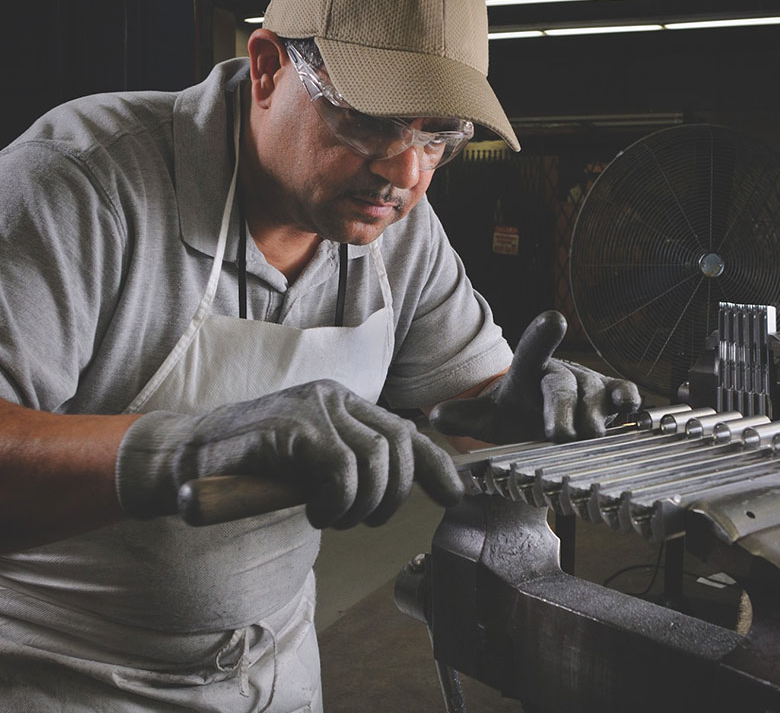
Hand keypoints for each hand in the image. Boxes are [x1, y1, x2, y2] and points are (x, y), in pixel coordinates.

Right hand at [116, 379, 463, 528]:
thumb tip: (398, 488)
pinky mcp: (295, 425)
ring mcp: (315, 407)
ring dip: (362, 503)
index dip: (436, 466)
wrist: (187, 458)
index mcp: (343, 404)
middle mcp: (334, 397)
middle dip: (394, 495)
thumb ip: (350, 469)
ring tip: (330, 516)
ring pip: (378, 459)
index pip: (406, 431)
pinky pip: (344, 469)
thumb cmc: (251, 467)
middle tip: (363, 520)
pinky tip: (314, 511)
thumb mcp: (312, 468)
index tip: (455, 496)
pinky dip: (338, 501)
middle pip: (401, 444)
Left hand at [428, 311, 640, 443]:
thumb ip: (464, 417)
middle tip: (559, 434)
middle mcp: (559, 372)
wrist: (543, 419)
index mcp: (527, 371)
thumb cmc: (516, 414)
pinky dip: (627, 398)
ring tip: (587, 436)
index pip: (532, 351)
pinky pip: (623, 392)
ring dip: (592, 416)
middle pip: (562, 386)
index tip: (553, 319)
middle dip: (561, 409)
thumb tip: (436, 416)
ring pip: (594, 394)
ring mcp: (588, 383)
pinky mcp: (611, 394)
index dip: (542, 336)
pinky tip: (628, 408)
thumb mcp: (488, 419)